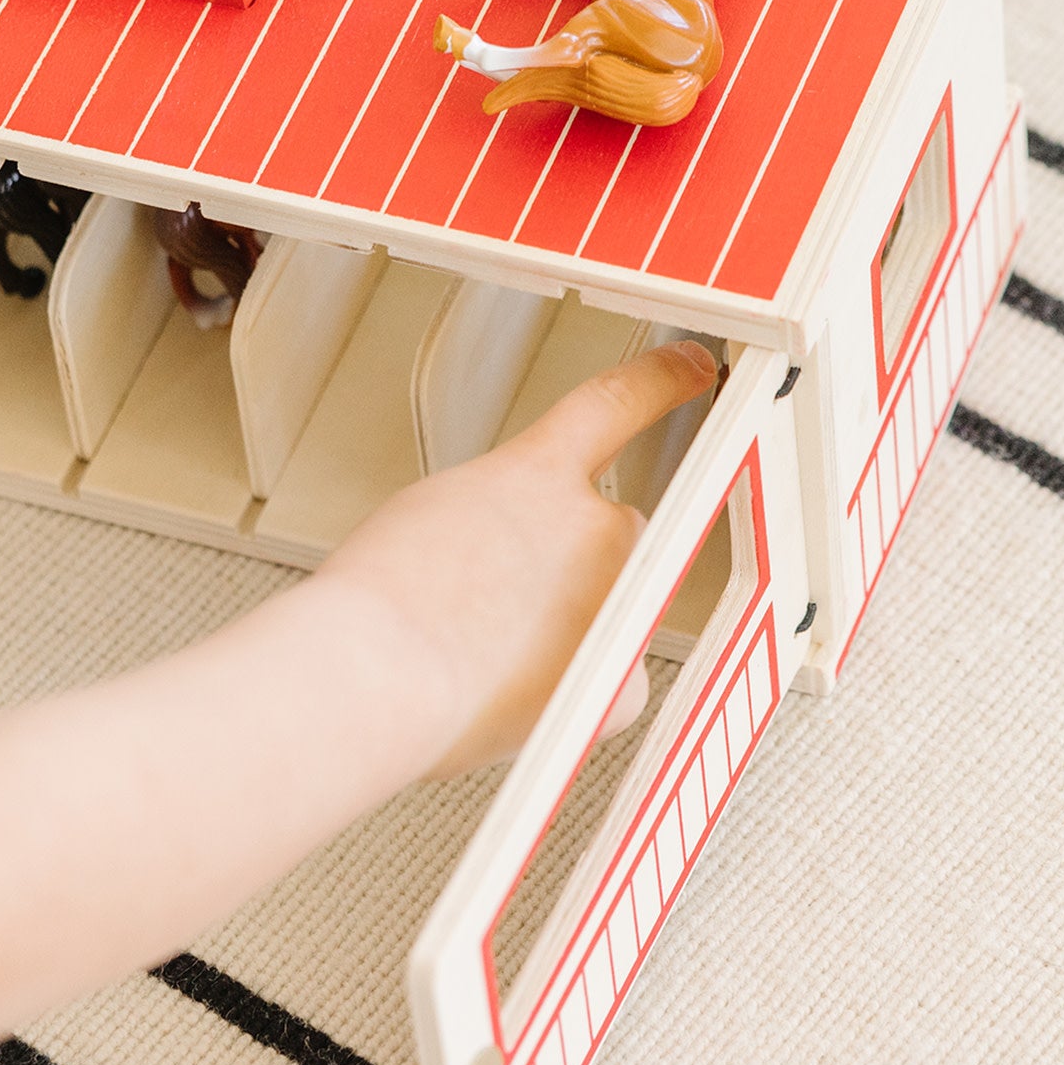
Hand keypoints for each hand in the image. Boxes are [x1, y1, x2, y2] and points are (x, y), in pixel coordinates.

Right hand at [316, 340, 717, 779]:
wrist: (376, 677)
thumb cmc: (382, 603)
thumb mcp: (431, 514)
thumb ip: (497, 515)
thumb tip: (518, 560)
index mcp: (539, 474)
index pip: (616, 406)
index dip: (659, 381)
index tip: (688, 369)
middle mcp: (595, 529)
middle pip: (610, 532)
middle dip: (572, 559)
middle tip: (498, 595)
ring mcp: (617, 606)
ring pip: (608, 608)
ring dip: (566, 623)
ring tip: (486, 653)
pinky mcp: (621, 682)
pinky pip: (612, 676)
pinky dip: (576, 687)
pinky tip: (517, 695)